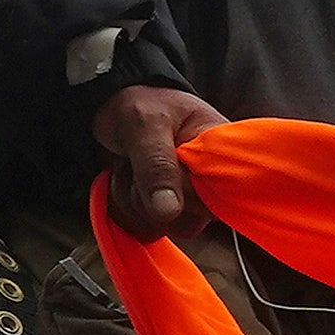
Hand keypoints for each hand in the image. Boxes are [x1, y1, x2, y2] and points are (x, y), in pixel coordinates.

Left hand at [89, 83, 226, 236]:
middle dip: (151, 197)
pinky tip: (124, 180)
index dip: (187, 196)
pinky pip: (146, 228)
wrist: (112, 107)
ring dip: (134, 201)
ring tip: (130, 166)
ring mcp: (187, 199)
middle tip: (137, 162)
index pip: (221, 199)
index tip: (163, 171)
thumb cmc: (138, 106)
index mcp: (221, 155)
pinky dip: (126, 208)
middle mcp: (210, 182)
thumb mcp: (145, 126)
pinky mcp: (164, 209)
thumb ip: (157, 166)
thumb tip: (169, 212)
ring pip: (164, 227)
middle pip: (190, 221)